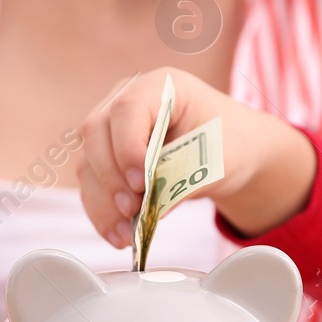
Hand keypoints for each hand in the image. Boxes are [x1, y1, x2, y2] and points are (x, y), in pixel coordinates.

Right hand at [76, 67, 316, 247]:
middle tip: (132, 210)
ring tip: (126, 233)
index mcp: (162, 86)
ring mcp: (113, 128)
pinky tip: (118, 235)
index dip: (127, 147)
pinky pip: (92, 185)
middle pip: (96, 133)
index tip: (141, 183)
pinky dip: (102, 212)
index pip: (128, 109)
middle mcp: (128, 100)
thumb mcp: (214, 159)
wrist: (233, 152)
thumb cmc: (229, 144)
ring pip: (88, 163)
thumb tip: (149, 208)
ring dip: (103, 202)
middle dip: (111, 178)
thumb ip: (181, 177)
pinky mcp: (107, 158)